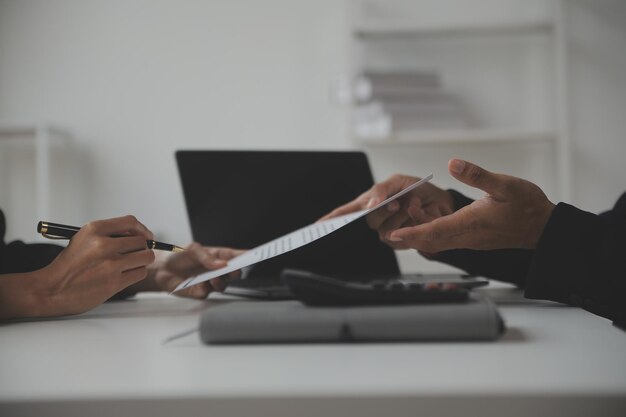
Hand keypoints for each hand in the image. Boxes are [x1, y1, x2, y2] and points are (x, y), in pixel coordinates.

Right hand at [0, 215, 155, 318]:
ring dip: (141, 261)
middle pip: (141, 241)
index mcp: (94, 230)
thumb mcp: (82, 239)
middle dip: (141, 248)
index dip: (142, 229)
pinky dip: (136, 273)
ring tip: (131, 265)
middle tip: (136, 254)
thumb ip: (107, 234)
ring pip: (145, 257)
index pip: (130, 222)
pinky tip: (125, 275)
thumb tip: (137, 235)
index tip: (145, 236)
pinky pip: (140, 273)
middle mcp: (104, 244)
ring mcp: (111, 264)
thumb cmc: (68, 265)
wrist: (51, 289)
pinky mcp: (114, 283)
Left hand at [150, 243, 245, 298]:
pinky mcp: (200, 292)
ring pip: (224, 285)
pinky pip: (207, 293)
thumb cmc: (179, 256)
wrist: (162, 269)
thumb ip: (206, 256)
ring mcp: (209, 282)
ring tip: (212, 278)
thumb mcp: (192, 249)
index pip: (235, 256)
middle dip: (236, 271)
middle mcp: (216, 270)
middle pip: (234, 273)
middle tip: (232, 269)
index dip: (246, 256)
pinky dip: (205, 288)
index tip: (253, 255)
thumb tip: (221, 264)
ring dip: (220, 282)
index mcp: (218, 256)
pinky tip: (200, 283)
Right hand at [320, 174, 453, 248]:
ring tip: (413, 203)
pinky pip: (401, 236)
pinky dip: (412, 221)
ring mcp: (386, 231)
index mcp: (368, 203)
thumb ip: (380, 189)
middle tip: (397, 200)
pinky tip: (417, 213)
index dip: (329, 220)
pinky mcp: (400, 242)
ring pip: (386, 229)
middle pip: (368, 220)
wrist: (441, 202)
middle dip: (385, 209)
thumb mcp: (398, 181)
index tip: (315, 227)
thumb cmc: (417, 190)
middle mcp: (374, 219)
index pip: (344, 213)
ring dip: (403, 214)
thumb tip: (369, 204)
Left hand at [388, 159, 555, 251]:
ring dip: (420, 232)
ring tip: (409, 210)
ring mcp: (469, 240)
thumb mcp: (505, 184)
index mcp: (470, 223)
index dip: (413, 233)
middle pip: (430, 241)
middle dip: (408, 235)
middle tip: (389, 225)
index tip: (394, 234)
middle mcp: (466, 236)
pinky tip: (427, 217)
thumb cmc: (527, 206)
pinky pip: (446, 239)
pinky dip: (432, 232)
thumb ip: (477, 175)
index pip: (435, 231)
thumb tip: (452, 163)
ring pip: (437, 241)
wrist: (543, 227)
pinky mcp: (472, 239)